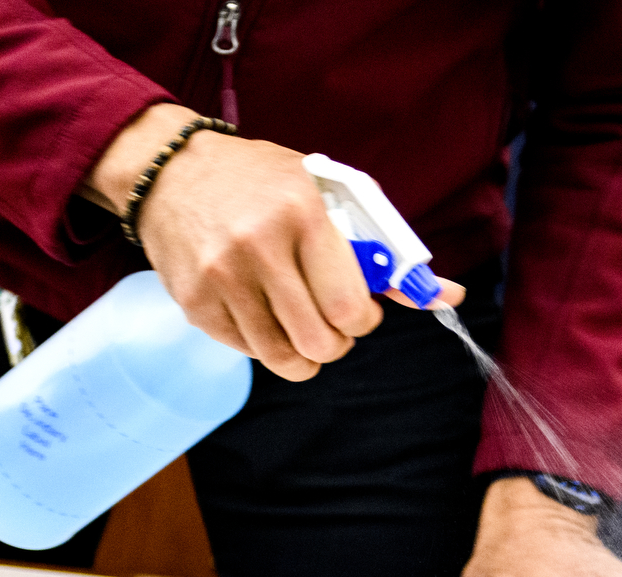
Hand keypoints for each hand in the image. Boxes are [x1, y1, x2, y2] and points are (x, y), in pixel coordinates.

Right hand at [78, 104, 462, 379]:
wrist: (171, 171)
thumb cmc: (266, 184)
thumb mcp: (329, 198)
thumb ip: (387, 253)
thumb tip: (450, 296)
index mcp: (302, 214)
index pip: (349, 308)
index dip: (363, 321)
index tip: (358, 310)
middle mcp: (258, 247)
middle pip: (319, 343)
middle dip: (336, 343)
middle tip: (331, 323)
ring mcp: (221, 278)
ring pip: (283, 359)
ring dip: (303, 354)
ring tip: (300, 323)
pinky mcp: (195, 303)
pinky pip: (248, 352)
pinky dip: (265, 344)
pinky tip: (261, 311)